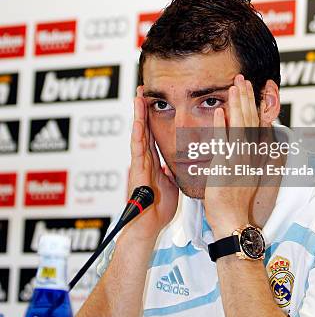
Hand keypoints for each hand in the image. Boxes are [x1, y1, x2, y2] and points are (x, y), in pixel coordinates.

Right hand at [125, 86, 178, 241]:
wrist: (149, 226)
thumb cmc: (159, 209)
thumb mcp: (170, 184)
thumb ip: (171, 171)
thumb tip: (176, 163)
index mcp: (154, 161)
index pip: (153, 133)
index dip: (153, 117)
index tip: (154, 101)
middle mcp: (145, 159)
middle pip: (145, 128)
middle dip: (143, 109)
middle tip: (142, 90)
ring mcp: (140, 163)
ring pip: (139, 134)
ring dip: (138, 115)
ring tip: (138, 97)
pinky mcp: (138, 171)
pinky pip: (138, 149)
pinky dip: (138, 135)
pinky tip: (138, 121)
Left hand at [204, 74, 262, 238]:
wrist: (233, 219)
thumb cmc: (236, 199)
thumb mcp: (246, 173)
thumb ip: (246, 155)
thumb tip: (244, 139)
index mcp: (253, 154)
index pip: (255, 122)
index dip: (252, 104)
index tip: (249, 88)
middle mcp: (249, 154)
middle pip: (249, 119)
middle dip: (246, 97)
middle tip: (242, 78)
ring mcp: (238, 158)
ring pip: (239, 125)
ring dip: (237, 104)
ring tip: (234, 86)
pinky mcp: (225, 165)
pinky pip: (224, 141)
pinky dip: (222, 125)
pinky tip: (219, 111)